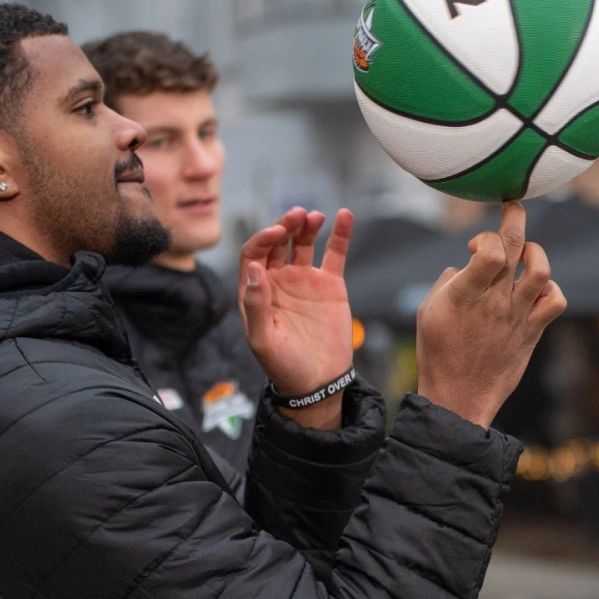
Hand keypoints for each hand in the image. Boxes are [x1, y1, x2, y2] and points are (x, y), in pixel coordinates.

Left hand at [239, 208, 353, 429]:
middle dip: (285, 226)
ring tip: (314, 216)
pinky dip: (339, 234)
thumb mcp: (263, 340)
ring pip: (303, 243)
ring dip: (306, 225)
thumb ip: (256, 305)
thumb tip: (254, 267)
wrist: (318, 382)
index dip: (263, 239)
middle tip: (296, 216)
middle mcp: (278, 280)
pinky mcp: (330, 285)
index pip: (254, 254)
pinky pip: (334, 253)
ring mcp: (304, 280)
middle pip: (277, 243)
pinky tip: (344, 215)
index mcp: (255, 291)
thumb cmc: (284, 366)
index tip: (277, 233)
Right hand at [415, 201, 565, 427]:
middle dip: (515, 218)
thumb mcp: (427, 311)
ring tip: (525, 254)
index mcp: (464, 295)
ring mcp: (516, 317)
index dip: (487, 235)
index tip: (476, 241)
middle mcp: (494, 302)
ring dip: (536, 253)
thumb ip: (449, 281)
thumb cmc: (437, 353)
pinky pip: (554, 302)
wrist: (459, 398)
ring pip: (541, 272)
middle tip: (512, 208)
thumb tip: (466, 265)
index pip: (490, 250)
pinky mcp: (531, 332)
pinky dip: (550, 289)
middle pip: (516, 248)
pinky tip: (535, 290)